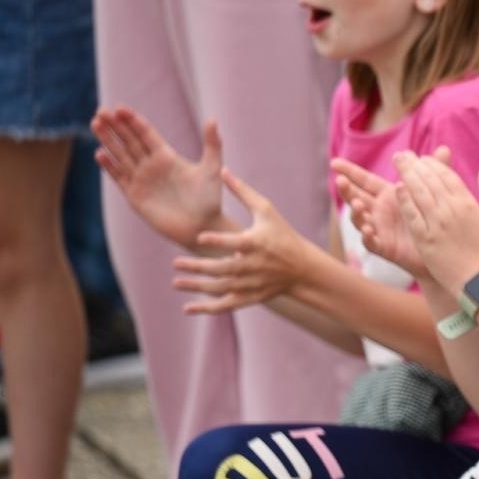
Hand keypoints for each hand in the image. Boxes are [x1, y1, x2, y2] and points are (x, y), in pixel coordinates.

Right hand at [92, 106, 224, 250]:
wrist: (202, 227)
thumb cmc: (209, 199)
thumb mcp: (212, 168)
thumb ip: (213, 144)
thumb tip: (213, 118)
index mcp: (167, 156)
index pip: (146, 133)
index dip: (133, 121)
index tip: (120, 107)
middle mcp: (151, 165)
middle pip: (129, 141)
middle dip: (115, 126)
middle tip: (101, 111)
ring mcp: (141, 180)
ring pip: (120, 155)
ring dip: (108, 140)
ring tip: (96, 123)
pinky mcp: (135, 196)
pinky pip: (119, 177)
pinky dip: (109, 166)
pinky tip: (99, 153)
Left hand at [171, 169, 313, 312]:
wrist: (302, 268)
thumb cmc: (283, 235)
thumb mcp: (267, 210)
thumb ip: (243, 192)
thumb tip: (222, 169)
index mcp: (256, 243)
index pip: (235, 243)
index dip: (218, 241)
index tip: (200, 237)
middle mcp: (252, 266)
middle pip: (222, 268)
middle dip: (199, 267)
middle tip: (176, 262)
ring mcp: (251, 284)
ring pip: (220, 288)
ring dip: (197, 286)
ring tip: (176, 282)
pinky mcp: (250, 297)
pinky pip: (226, 305)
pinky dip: (207, 309)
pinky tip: (187, 308)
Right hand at [330, 153, 439, 279]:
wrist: (442, 248)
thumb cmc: (432, 218)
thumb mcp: (433, 193)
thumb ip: (435, 172)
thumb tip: (445, 149)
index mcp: (387, 195)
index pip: (364, 180)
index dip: (350, 171)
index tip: (334, 162)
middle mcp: (378, 211)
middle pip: (356, 197)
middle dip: (346, 189)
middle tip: (340, 180)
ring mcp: (379, 229)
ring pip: (360, 219)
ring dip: (355, 212)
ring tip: (357, 204)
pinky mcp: (384, 247)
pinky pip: (371, 242)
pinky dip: (367, 236)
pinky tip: (368, 230)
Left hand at [394, 151, 478, 294]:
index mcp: (467, 204)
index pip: (447, 176)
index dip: (433, 164)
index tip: (423, 158)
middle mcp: (450, 211)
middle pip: (429, 180)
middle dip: (414, 164)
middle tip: (403, 154)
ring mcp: (436, 225)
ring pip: (418, 193)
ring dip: (406, 175)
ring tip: (398, 163)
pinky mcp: (424, 239)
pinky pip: (412, 215)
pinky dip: (404, 200)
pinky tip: (397, 188)